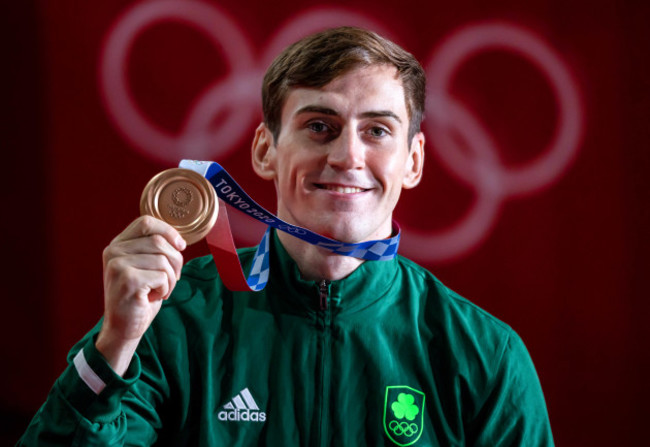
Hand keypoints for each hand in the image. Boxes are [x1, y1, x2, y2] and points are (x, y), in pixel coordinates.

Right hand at [95, 216, 185, 374]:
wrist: (123, 328)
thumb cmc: (140, 297)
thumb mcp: (145, 267)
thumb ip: (155, 249)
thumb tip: (179, 241)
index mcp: (117, 244)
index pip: (146, 221)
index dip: (168, 231)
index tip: (181, 246)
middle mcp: (113, 251)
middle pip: (159, 241)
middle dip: (175, 261)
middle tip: (172, 278)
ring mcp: (118, 265)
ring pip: (163, 260)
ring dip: (171, 278)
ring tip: (161, 290)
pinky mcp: (127, 280)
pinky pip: (162, 276)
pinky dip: (166, 288)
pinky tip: (154, 297)